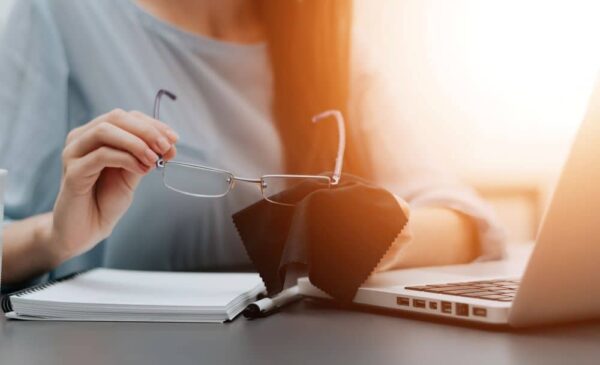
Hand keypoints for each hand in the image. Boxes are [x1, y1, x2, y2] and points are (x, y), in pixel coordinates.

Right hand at [47, 109, 177, 264]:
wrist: (86, 230)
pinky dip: (126, 159)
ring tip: (154, 159)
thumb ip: (144, 156)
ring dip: (136, 142)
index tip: (174, 139)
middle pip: (115, 117)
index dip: (152, 124)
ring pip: (105, 131)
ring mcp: (74, 153)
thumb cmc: (105, 201)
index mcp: (95, 135)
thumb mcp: (132, 174)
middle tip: (166, 147)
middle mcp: (81, 139)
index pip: (126, 116)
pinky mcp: (73, 172)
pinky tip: (141, 169)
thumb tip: (166, 144)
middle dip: (147, 130)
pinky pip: (101, 155)